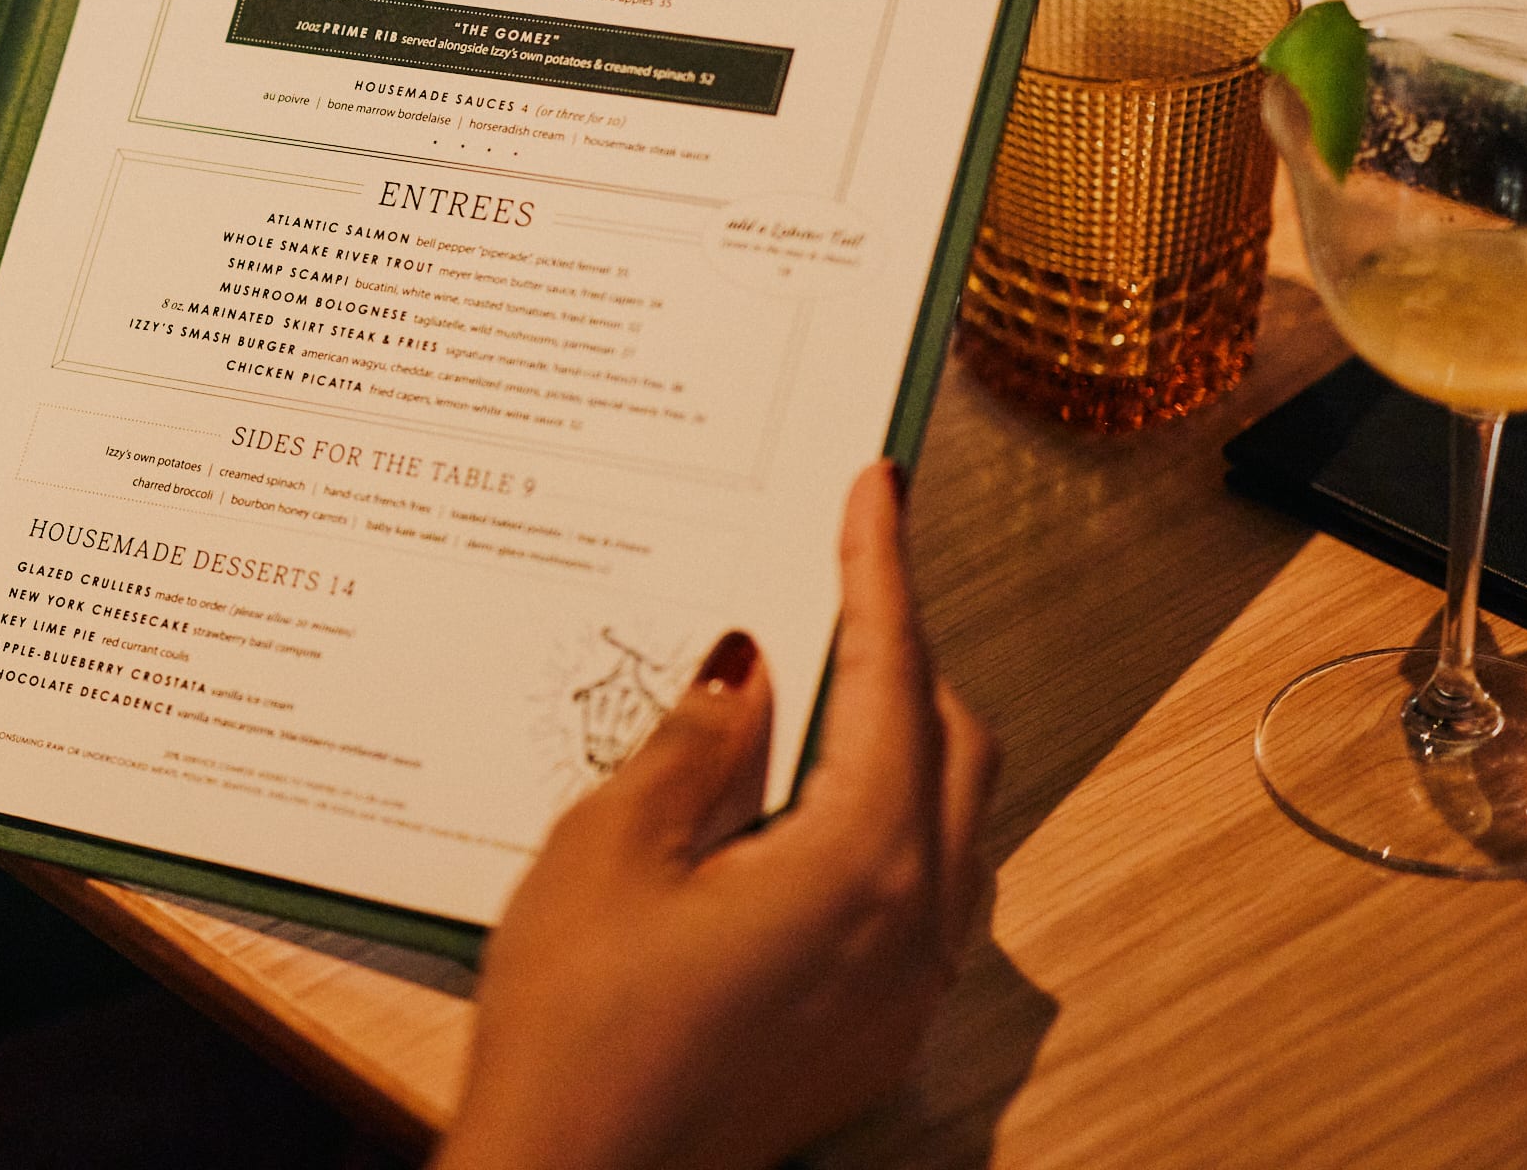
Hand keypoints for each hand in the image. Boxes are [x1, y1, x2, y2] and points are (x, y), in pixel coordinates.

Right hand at [437, 462, 995, 1169]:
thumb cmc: (577, 1031)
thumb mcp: (607, 851)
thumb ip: (694, 745)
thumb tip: (748, 663)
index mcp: (857, 865)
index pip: (890, 677)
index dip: (879, 570)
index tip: (877, 488)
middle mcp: (912, 930)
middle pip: (949, 743)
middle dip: (898, 651)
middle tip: (824, 582)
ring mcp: (902, 995)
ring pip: (946, 823)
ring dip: (895, 740)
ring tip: (804, 690)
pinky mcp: (872, 1038)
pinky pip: (920, 896)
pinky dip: (883, 822)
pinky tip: (794, 816)